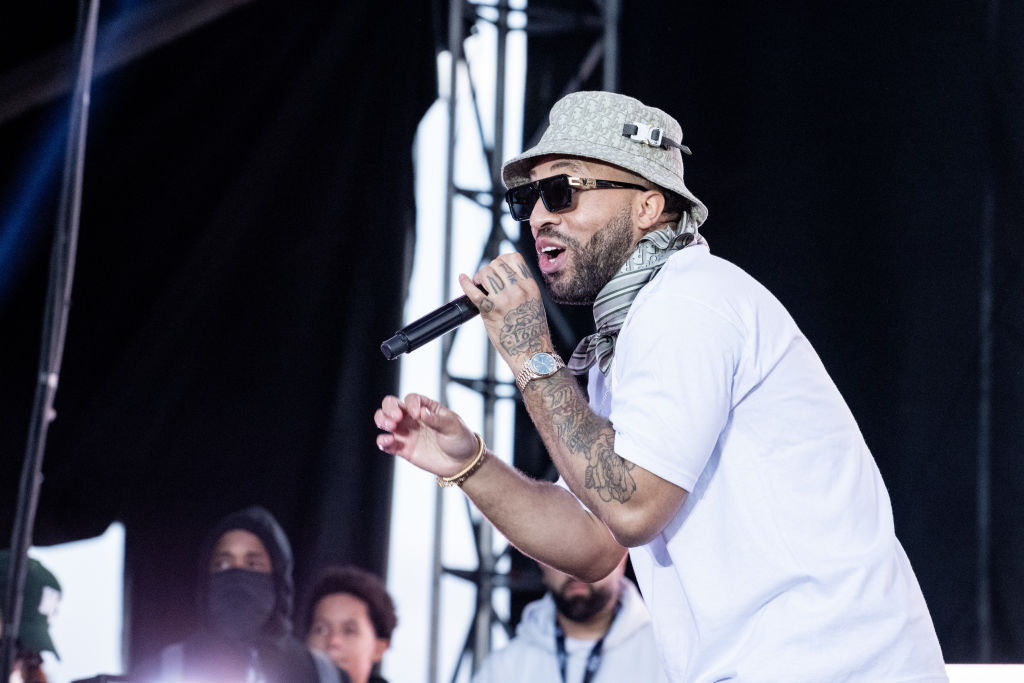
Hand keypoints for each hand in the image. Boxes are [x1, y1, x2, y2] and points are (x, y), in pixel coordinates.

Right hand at [374, 393, 478, 477]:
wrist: (462, 463)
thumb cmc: (460, 439)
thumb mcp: (453, 427)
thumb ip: (437, 420)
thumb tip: (421, 412)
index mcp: (426, 408)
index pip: (411, 399)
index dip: (411, 404)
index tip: (417, 414)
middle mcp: (412, 418)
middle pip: (391, 405)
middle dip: (389, 408)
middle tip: (397, 418)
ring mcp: (406, 433)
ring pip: (384, 420)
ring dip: (382, 420)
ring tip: (391, 426)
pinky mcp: (402, 449)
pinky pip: (386, 443)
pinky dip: (382, 441)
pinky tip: (388, 441)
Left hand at [458, 252, 553, 370]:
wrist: (532, 353)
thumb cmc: (533, 331)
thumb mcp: (534, 302)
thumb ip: (521, 287)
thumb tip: (502, 276)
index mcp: (530, 286)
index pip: (513, 257)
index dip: (502, 260)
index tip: (497, 269)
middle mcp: (518, 290)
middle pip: (497, 263)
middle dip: (488, 269)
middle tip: (485, 281)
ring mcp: (504, 300)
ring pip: (485, 273)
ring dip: (479, 277)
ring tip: (479, 286)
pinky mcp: (490, 311)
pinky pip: (473, 291)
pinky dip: (465, 283)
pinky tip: (462, 279)